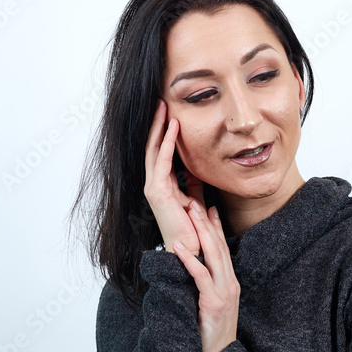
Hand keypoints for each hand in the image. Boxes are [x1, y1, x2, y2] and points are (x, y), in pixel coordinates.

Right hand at [144, 98, 204, 255]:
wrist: (191, 250)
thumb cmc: (193, 228)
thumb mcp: (195, 198)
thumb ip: (194, 183)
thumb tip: (198, 168)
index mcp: (163, 184)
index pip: (161, 152)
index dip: (164, 132)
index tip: (169, 113)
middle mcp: (154, 183)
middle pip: (153, 147)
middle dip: (156, 123)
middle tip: (161, 102)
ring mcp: (153, 187)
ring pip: (154, 150)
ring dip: (158, 127)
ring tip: (163, 107)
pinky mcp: (156, 191)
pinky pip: (163, 161)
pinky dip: (167, 143)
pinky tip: (173, 127)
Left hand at [172, 202, 239, 351]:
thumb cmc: (211, 335)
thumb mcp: (212, 305)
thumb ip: (208, 287)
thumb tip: (197, 271)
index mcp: (230, 283)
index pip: (223, 249)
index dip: (216, 227)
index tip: (208, 207)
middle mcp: (230, 283)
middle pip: (220, 246)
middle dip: (207, 221)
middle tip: (196, 200)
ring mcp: (225, 292)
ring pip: (214, 255)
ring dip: (201, 231)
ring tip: (190, 212)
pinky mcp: (214, 303)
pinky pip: (201, 276)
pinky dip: (190, 259)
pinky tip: (180, 246)